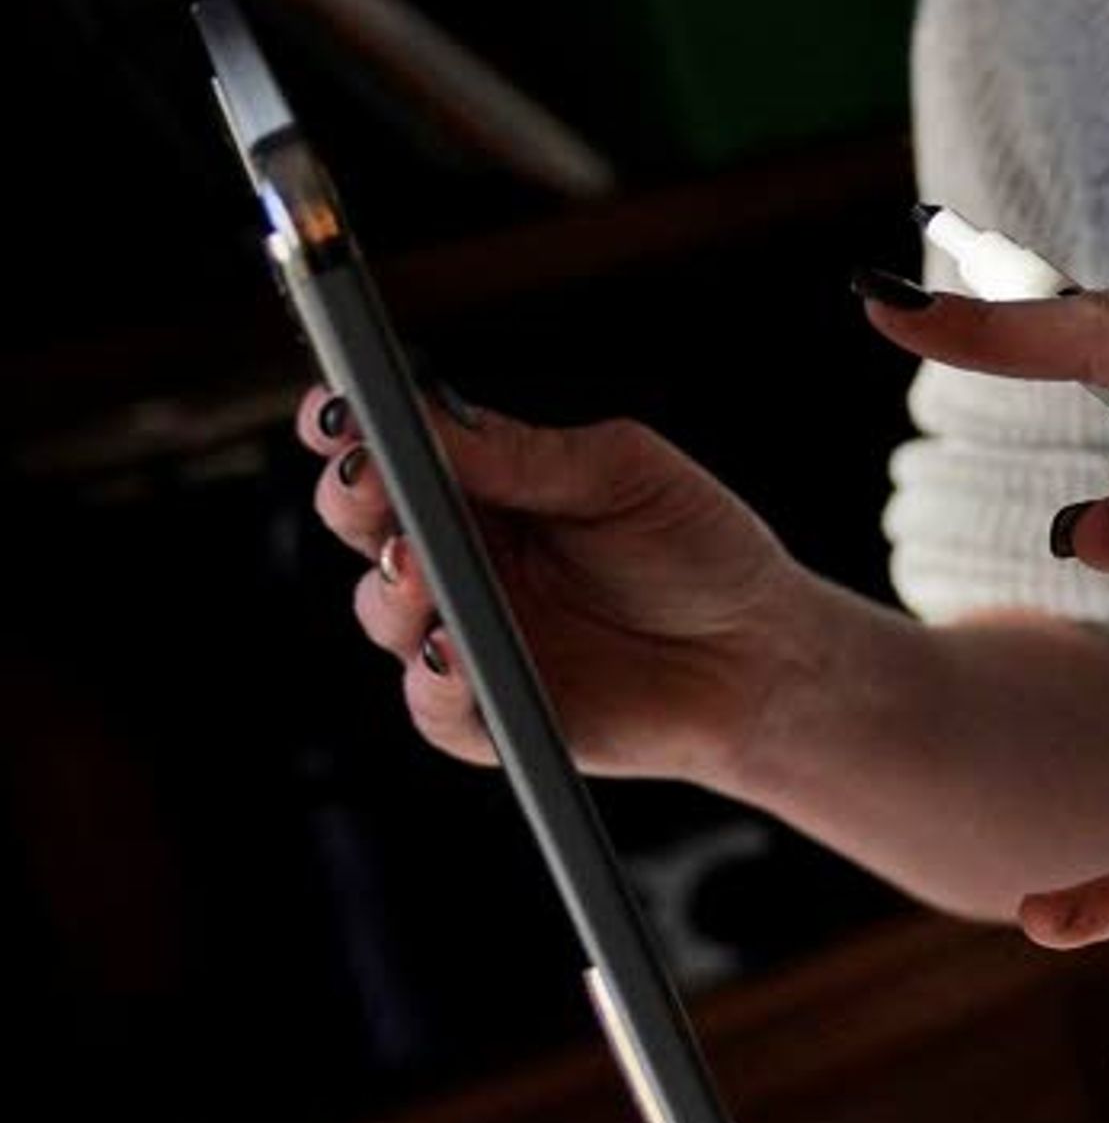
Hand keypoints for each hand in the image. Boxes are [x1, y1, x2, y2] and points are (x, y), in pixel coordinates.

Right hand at [300, 386, 819, 786]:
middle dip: (354, 497)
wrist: (762, 650)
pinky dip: (435, 679)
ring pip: (388, 613)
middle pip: (369, 526)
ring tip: (417, 565)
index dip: (349, 429)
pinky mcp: (488, 716)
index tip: (332, 407)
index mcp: (482, 489)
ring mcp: (465, 637)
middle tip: (362, 477)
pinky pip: (437, 704)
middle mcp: (459, 560)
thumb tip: (431, 421)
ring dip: (394, 589)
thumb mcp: (626, 476)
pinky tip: (452, 650)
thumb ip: (529, 456)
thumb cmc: (698, 549)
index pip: (393, 451)